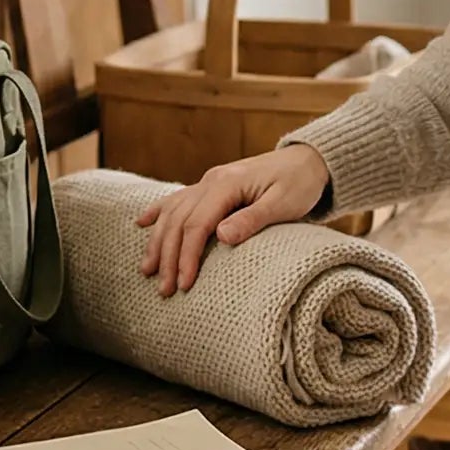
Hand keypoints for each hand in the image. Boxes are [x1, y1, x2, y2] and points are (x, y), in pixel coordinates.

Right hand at [134, 143, 329, 295]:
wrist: (307, 160)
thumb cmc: (299, 183)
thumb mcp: (284, 203)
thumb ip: (252, 219)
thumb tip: (221, 236)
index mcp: (227, 184)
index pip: (197, 224)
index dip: (186, 255)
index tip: (183, 283)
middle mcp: (212, 180)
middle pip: (179, 220)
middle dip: (168, 256)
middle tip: (164, 290)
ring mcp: (209, 181)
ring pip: (173, 211)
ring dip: (158, 240)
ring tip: (147, 269)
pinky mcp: (212, 185)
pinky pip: (177, 198)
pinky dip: (158, 211)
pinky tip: (141, 223)